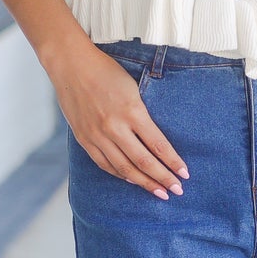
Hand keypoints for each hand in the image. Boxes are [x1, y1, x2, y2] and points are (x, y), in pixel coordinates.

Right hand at [52, 43, 187, 200]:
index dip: (173, 162)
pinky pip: (105, 164)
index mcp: (132, 111)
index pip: (158, 145)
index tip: (185, 174)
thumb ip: (143, 115)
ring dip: (144, 183)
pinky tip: (133, 180)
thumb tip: (158, 141)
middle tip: (177, 190)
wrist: (71, 65)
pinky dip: (120, 175)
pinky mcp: (84, 139)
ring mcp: (98, 135)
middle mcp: (115, 127)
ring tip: (159, 192)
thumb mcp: (133, 88)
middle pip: (144, 161)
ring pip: (124, 168)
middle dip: (163, 178)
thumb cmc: (107, 72)